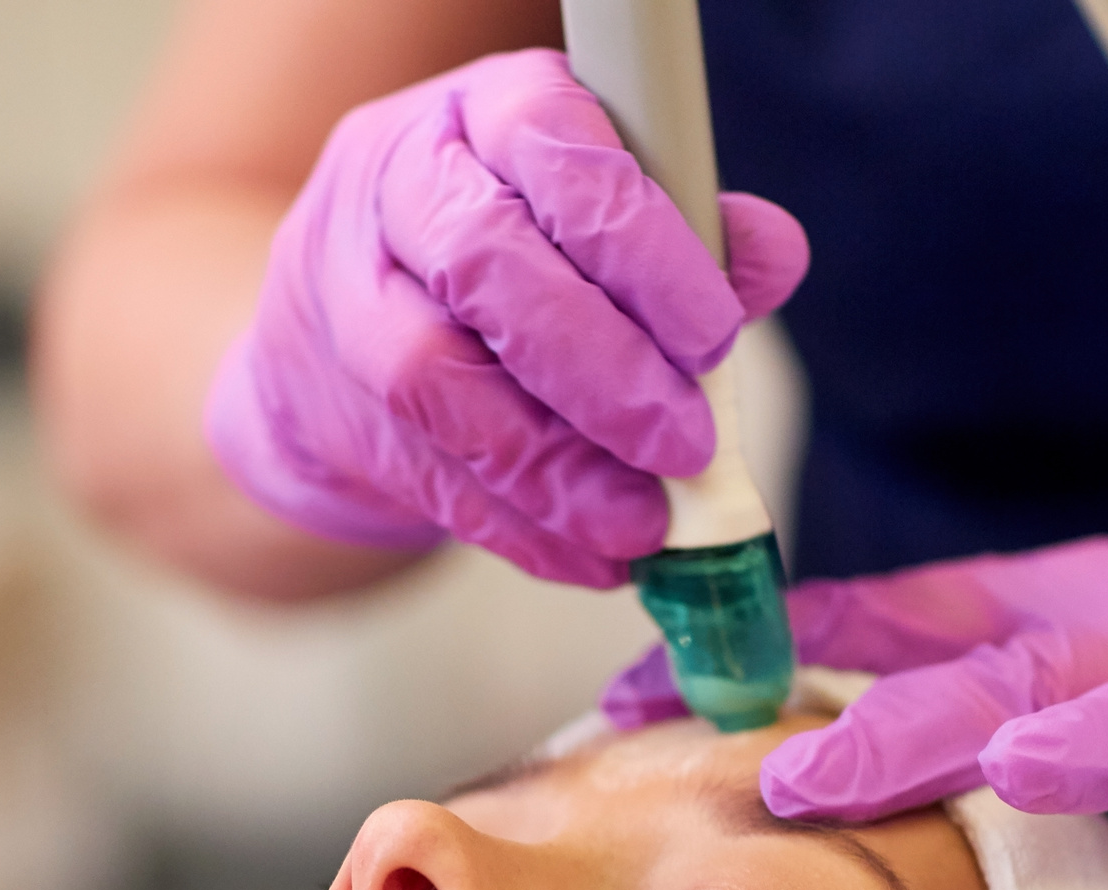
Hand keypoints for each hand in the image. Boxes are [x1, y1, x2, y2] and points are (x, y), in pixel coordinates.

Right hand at [204, 48, 807, 588]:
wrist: (340, 327)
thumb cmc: (508, 253)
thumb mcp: (592, 211)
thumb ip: (686, 228)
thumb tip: (771, 256)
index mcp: (482, 113)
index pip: (554, 149)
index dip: (638, 245)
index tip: (714, 337)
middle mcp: (397, 187)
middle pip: (482, 263)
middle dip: (599, 370)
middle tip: (684, 446)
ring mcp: (348, 297)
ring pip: (435, 381)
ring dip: (553, 471)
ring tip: (641, 526)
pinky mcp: (335, 405)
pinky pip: (426, 476)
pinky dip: (519, 531)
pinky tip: (588, 558)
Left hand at [602, 523, 1107, 889]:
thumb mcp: (1060, 634)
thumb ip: (921, 664)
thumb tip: (743, 697)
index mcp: (1050, 619)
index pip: (885, 632)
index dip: (763, 667)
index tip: (625, 707)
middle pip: (998, 677)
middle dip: (894, 725)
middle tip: (792, 773)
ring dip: (1093, 743)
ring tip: (1029, 772)